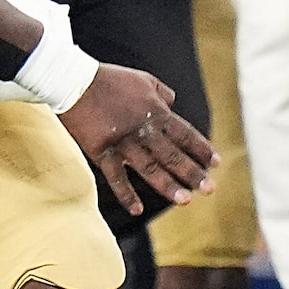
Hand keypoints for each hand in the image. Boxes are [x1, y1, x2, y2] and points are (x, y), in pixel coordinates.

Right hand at [62, 62, 215, 215]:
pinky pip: (116, 177)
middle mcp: (143, 129)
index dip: (201, 149)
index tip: (215, 164)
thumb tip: (173, 103)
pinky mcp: (102, 151)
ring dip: (168, 186)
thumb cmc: (110, 79)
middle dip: (192, 173)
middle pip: (172, 155)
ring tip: (185, 201)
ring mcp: (123, 142)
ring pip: (150, 168)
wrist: (73, 81)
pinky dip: (126, 194)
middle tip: (209, 189)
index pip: (185, 134)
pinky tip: (137, 209)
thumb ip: (162, 92)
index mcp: (155, 111)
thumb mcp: (142, 79)